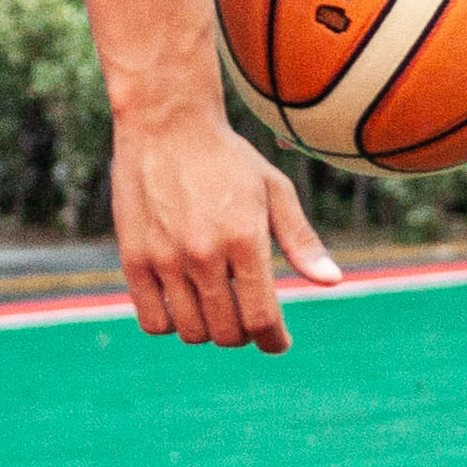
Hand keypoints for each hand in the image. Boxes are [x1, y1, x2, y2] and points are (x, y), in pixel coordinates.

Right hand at [111, 97, 341, 351]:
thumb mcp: (275, 191)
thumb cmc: (229, 158)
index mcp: (245, 240)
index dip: (274, 340)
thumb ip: (302, 241)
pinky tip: (183, 304)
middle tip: (246, 318)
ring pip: (191, 332)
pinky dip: (170, 324)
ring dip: (208, 331)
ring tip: (216, 308)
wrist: (167, 124)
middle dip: (244, 335)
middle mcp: (204, 254)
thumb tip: (333, 282)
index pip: (262, 318)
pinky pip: (152, 321)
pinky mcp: (133, 258)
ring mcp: (165, 258)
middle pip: (227, 333)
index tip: (278, 343)